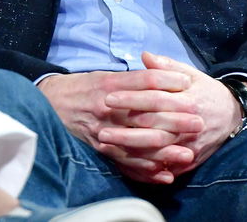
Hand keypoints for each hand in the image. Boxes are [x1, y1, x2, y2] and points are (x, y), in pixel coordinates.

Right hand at [38, 65, 200, 183]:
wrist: (48, 103)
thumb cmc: (79, 88)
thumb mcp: (101, 75)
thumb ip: (129, 78)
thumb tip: (157, 73)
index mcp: (109, 84)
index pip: (144, 81)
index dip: (168, 80)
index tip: (189, 83)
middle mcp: (107, 107)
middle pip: (146, 113)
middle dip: (176, 119)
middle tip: (199, 121)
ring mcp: (103, 129)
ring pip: (139, 142)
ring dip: (165, 150)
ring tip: (188, 153)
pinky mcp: (99, 148)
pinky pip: (125, 161)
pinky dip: (145, 170)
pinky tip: (164, 174)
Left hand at [98, 53, 242, 181]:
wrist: (233, 114)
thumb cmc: (204, 91)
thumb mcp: (189, 73)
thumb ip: (166, 66)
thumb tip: (144, 56)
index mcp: (188, 99)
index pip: (154, 99)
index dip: (131, 99)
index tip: (108, 97)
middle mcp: (190, 123)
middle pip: (154, 127)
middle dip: (125, 130)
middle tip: (99, 129)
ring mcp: (191, 144)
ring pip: (158, 150)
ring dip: (131, 150)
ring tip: (106, 146)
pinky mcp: (192, 160)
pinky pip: (168, 167)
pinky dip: (148, 168)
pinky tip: (127, 163)